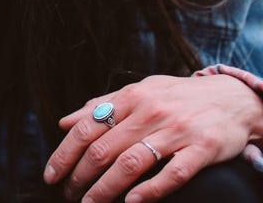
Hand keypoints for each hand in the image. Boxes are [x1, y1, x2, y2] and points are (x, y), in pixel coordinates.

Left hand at [42, 74, 262, 202]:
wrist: (234, 97)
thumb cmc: (179, 97)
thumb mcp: (140, 92)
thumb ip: (102, 106)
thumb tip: (65, 122)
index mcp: (131, 98)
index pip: (86, 129)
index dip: (64, 155)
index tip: (51, 175)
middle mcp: (150, 113)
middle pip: (103, 150)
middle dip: (80, 177)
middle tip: (70, 194)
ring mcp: (177, 131)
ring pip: (131, 164)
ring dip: (106, 189)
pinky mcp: (203, 149)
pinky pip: (172, 174)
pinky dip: (150, 190)